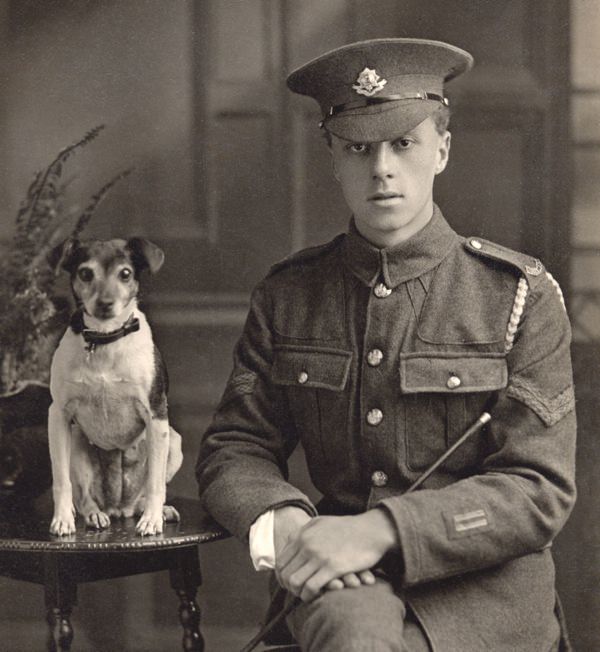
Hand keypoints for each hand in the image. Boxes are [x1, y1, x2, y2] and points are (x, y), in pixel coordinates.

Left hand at [276, 509, 397, 601]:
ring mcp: (318, 555)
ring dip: (298, 593)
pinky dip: (310, 595)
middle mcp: (306, 544)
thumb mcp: (321, 522)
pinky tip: (316, 596)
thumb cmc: (347, 527)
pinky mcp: (331, 567)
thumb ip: (304, 530)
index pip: (280, 561)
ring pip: (295, 582)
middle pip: (285, 574)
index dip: (282, 576)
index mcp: (302, 534)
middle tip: (298, 592)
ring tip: (306, 595)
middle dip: (289, 587)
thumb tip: (291, 539)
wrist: (371, 530)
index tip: (289, 583)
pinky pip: (311, 587)